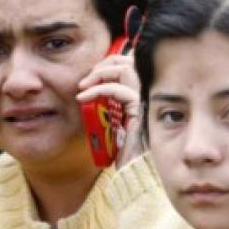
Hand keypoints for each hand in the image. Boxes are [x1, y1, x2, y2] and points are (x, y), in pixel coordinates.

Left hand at [76, 51, 142, 167]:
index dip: (108, 65)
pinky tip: (83, 97)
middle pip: (128, 60)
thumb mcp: (113, 123)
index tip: (89, 79)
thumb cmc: (126, 150)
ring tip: (83, 86)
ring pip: (125, 69)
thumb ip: (107, 108)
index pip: (128, 66)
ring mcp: (145, 98)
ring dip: (100, 73)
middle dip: (104, 64)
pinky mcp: (139, 107)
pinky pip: (117, 89)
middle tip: (86, 80)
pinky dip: (97, 89)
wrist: (137, 168)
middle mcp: (145, 92)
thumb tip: (86, 98)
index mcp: (140, 93)